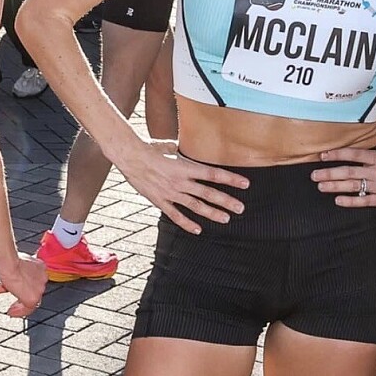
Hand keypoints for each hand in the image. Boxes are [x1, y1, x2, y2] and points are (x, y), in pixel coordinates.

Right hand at [0, 254, 46, 317]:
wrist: (9, 264)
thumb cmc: (11, 262)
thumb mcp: (17, 265)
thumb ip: (20, 271)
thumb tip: (13, 277)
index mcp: (41, 268)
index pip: (35, 280)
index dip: (25, 286)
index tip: (19, 289)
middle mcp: (43, 279)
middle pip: (32, 290)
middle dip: (22, 296)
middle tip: (15, 303)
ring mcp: (39, 289)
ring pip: (30, 299)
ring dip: (19, 304)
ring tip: (12, 309)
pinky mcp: (33, 298)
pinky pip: (27, 309)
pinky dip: (19, 312)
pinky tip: (11, 312)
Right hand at [117, 139, 249, 234]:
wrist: (130, 157)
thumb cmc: (150, 148)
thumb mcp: (170, 146)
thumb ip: (182, 151)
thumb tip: (189, 146)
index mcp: (186, 166)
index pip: (213, 174)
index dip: (231, 179)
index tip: (245, 184)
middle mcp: (181, 181)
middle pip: (208, 193)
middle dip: (226, 201)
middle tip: (240, 209)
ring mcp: (171, 192)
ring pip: (195, 206)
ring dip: (212, 213)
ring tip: (226, 219)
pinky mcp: (160, 200)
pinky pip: (175, 215)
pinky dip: (187, 223)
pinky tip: (198, 229)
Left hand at [311, 143, 375, 206]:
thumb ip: (375, 148)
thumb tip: (360, 141)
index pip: (354, 154)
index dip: (337, 154)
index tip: (323, 155)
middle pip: (349, 172)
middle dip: (329, 173)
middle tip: (314, 174)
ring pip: (354, 186)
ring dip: (335, 186)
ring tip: (321, 186)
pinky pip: (364, 201)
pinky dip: (351, 201)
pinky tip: (338, 200)